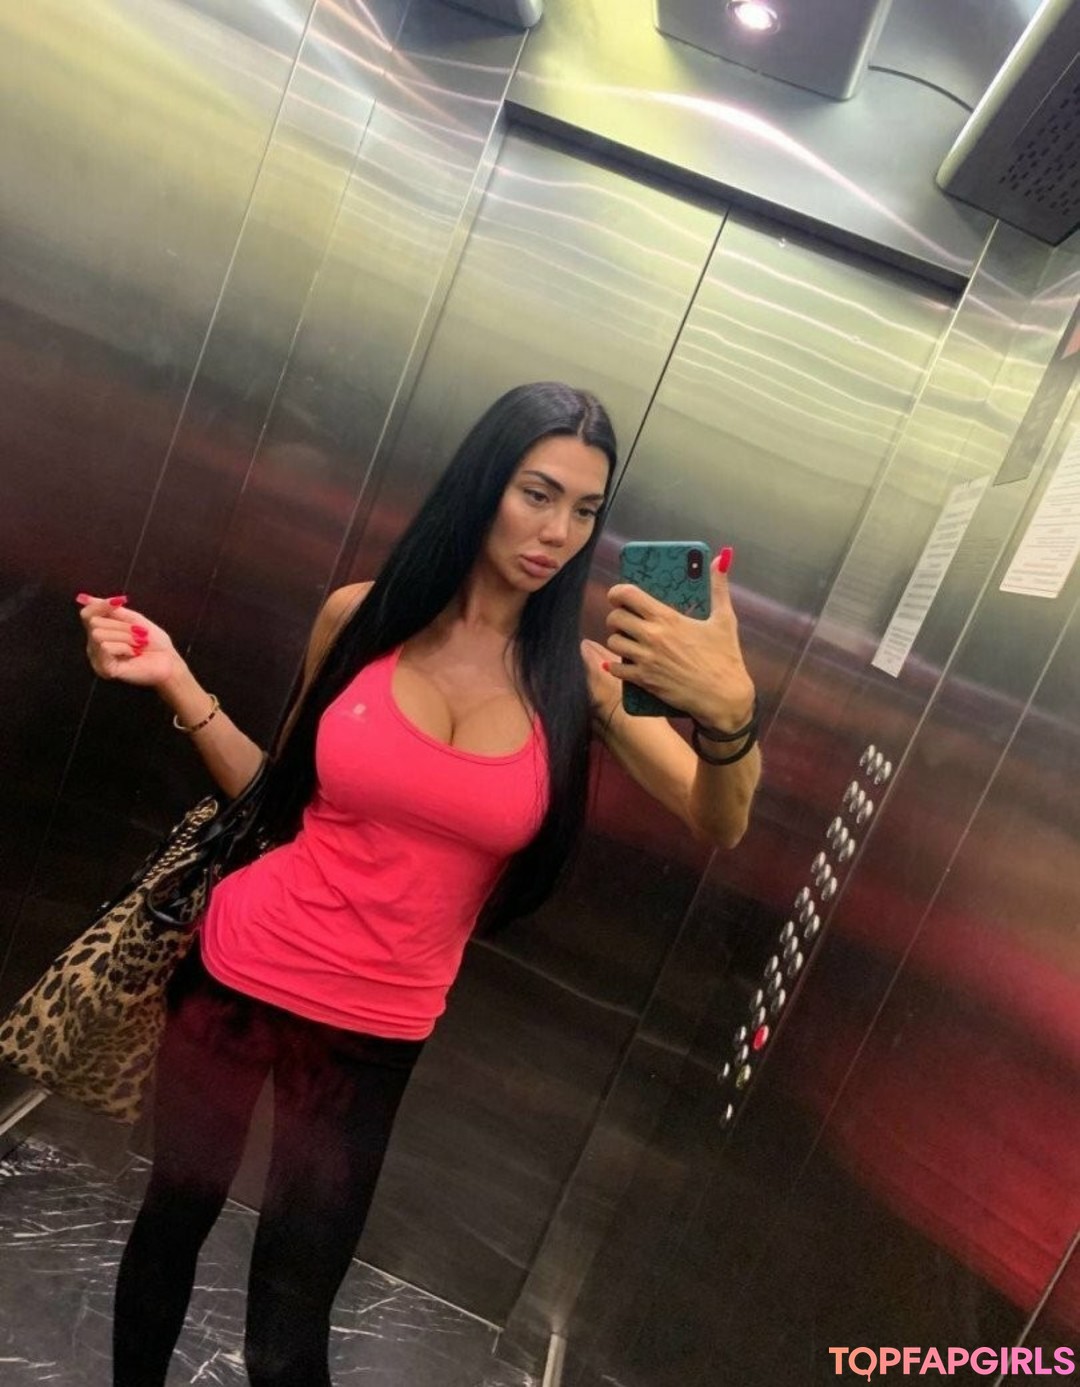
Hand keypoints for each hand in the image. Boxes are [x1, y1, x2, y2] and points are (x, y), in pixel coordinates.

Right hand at [76, 593, 183, 688]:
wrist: (168, 660)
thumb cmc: (154, 641)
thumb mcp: (133, 619)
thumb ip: (112, 610)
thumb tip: (88, 598)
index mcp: (101, 632)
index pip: (87, 614)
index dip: (99, 606)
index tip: (118, 602)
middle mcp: (94, 646)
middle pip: (94, 623)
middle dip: (121, 626)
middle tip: (138, 636)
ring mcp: (98, 658)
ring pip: (98, 634)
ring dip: (124, 637)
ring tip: (137, 645)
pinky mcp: (104, 669)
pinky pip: (104, 647)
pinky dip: (123, 647)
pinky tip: (132, 654)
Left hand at [598, 547, 755, 730]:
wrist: (723, 697)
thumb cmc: (725, 658)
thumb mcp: (724, 619)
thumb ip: (719, 587)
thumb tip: (723, 558)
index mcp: (667, 618)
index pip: (628, 595)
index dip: (617, 592)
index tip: (619, 595)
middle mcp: (652, 637)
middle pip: (615, 618)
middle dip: (617, 616)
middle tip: (625, 619)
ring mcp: (646, 660)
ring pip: (613, 642)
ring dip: (617, 639)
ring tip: (627, 640)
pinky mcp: (644, 681)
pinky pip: (616, 669)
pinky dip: (616, 665)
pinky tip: (622, 663)